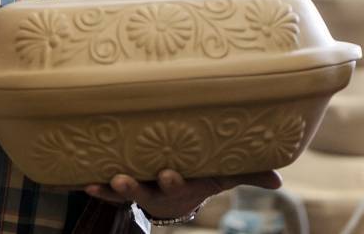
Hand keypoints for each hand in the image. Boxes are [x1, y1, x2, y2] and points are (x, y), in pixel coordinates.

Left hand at [84, 169, 280, 221]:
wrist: (180, 185)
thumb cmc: (204, 171)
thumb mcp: (224, 171)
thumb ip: (249, 174)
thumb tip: (278, 181)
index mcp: (183, 185)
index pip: (178, 185)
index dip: (172, 181)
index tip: (168, 173)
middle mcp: (159, 190)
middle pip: (147, 192)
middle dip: (137, 188)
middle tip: (124, 180)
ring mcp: (141, 188)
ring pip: (126, 192)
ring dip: (114, 189)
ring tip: (105, 180)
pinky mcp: (124, 186)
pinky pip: (108, 191)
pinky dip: (97, 188)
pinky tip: (84, 182)